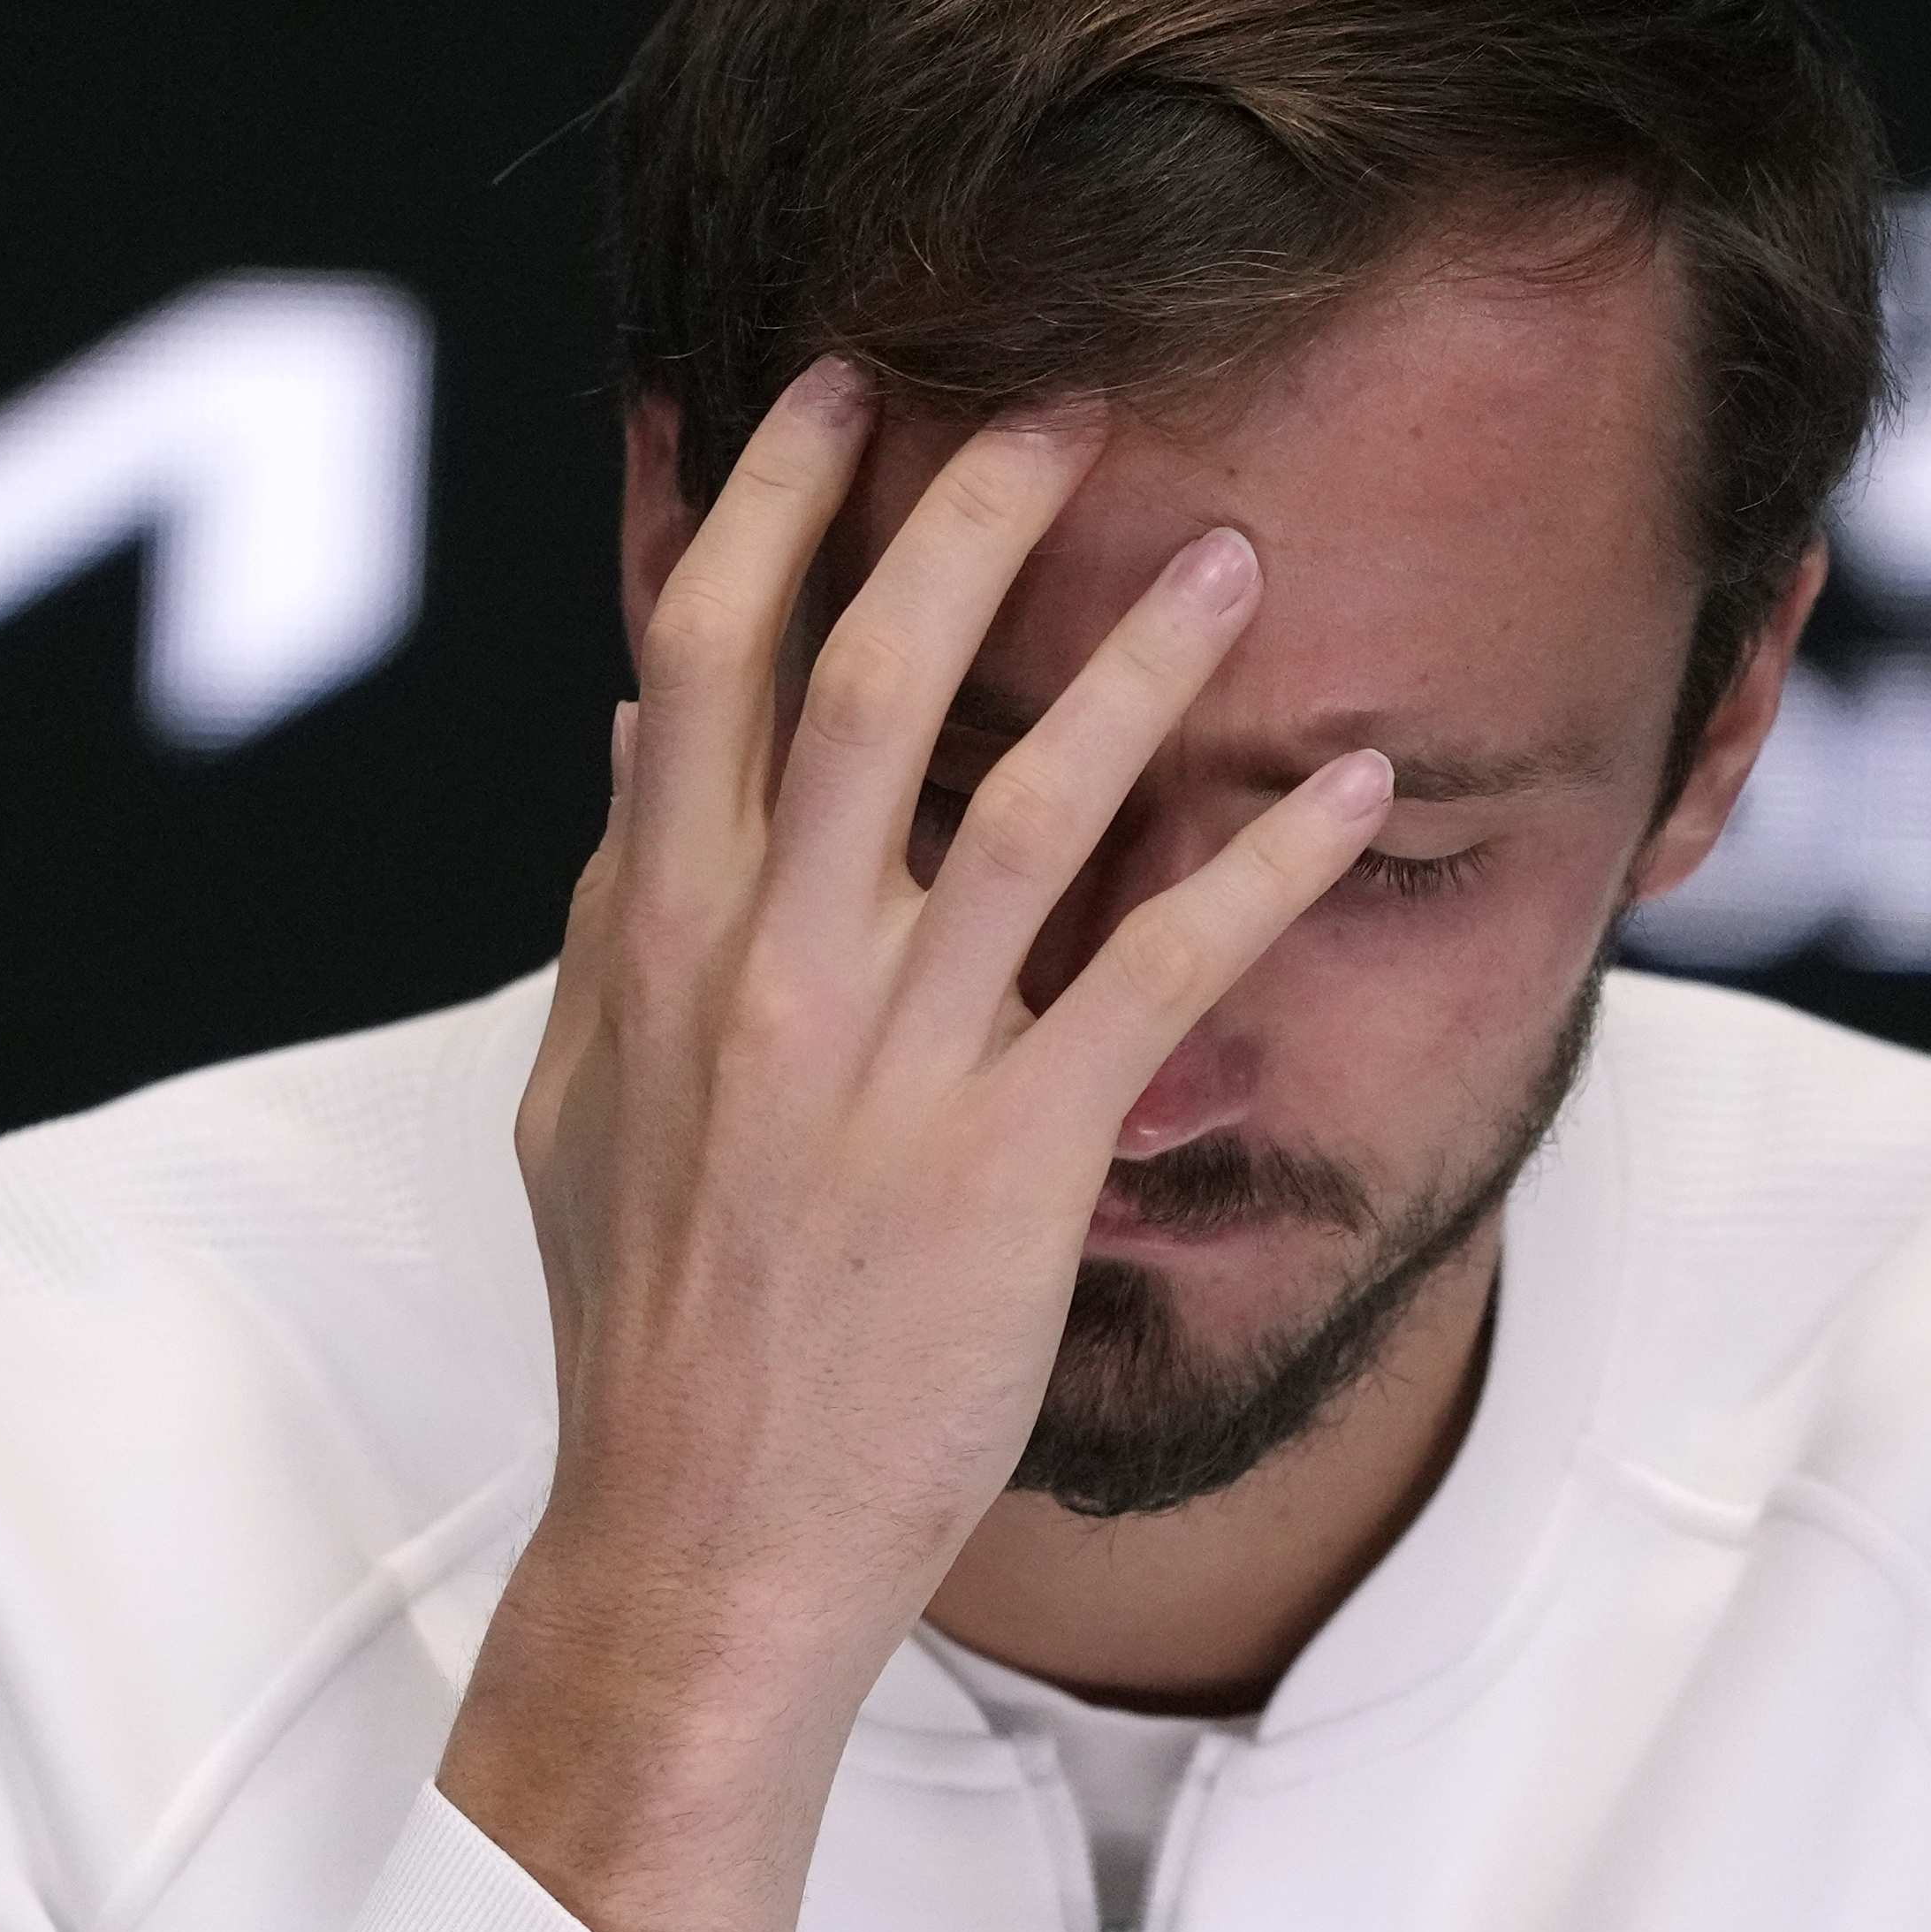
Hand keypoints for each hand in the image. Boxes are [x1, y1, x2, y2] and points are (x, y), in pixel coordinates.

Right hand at [439, 358, 1390, 1931]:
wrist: (703, 1544)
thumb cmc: (647, 1325)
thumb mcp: (579, 1103)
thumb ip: (610, 919)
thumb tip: (628, 749)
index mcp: (657, 938)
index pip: (695, 661)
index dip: (763, 503)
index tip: (834, 387)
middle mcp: (768, 972)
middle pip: (860, 680)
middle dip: (957, 516)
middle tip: (1057, 401)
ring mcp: (895, 1062)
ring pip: (1027, 802)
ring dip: (1134, 661)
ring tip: (1226, 549)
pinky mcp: (1017, 1160)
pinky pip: (1160, 977)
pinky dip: (1263, 874)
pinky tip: (1351, 794)